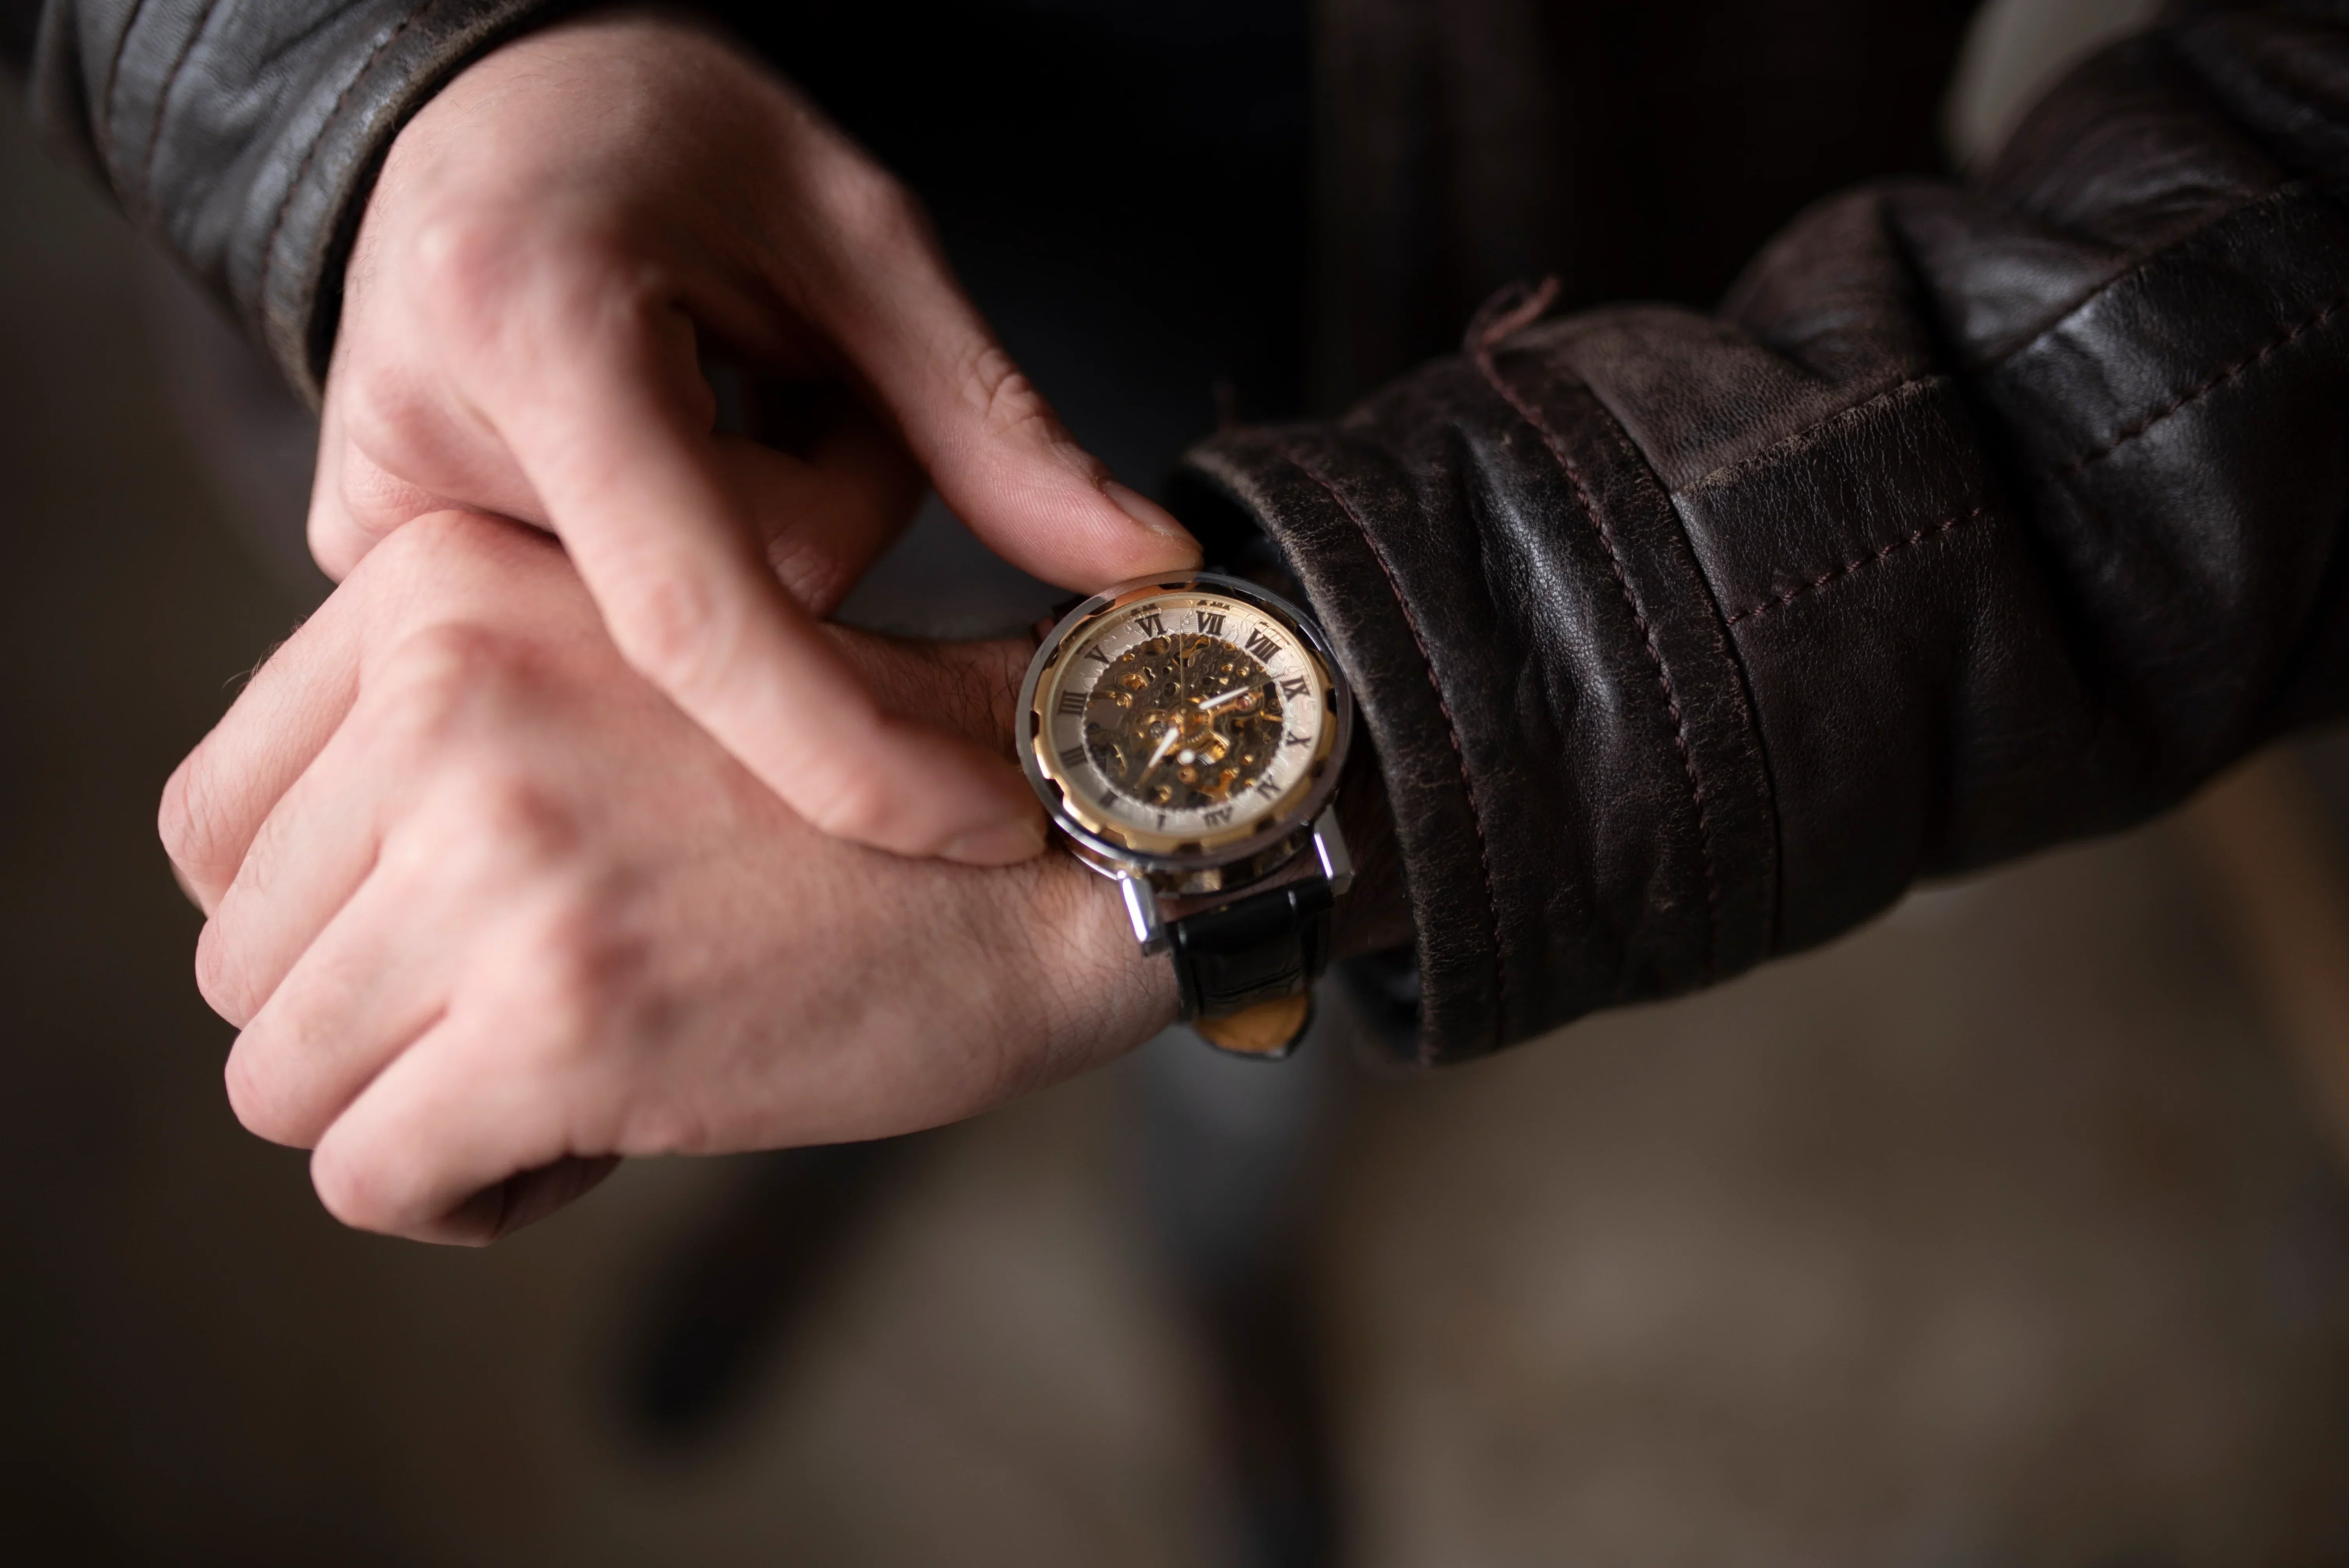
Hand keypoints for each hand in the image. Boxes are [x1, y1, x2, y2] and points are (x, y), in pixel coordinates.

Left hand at [160, 512, 1176, 1243]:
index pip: (210, 824)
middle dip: (379, 1020)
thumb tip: (273, 904)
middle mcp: (447, 701)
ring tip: (580, 1064)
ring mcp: (499, 861)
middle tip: (553, 1001)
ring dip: (419, 1108)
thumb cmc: (847, 785)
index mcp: (442, 590)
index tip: (465, 933)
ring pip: (279, 1079)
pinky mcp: (560, 1021)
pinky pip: (370, 1177)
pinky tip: (597, 1136)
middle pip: (238, 959)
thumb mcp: (617, 663)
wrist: (1049, 852)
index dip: (324, 917)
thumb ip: (430, 735)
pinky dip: (468, 1195)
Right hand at [315, 8, 1198, 865]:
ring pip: (674, 639)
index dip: (861, 750)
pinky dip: (684, 562)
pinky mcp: (380, 572)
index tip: (991, 818)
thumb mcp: (854, 235)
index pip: (704, 620)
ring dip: (757, 538)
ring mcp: (384, 525)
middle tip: (795, 394)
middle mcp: (425, 444)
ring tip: (710, 397)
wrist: (484, 99)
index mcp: (531, 325)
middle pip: (722, 621)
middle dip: (820, 533)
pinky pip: (603, 634)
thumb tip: (1143, 563)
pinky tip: (656, 456)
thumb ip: (991, 422)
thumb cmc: (660, 130)